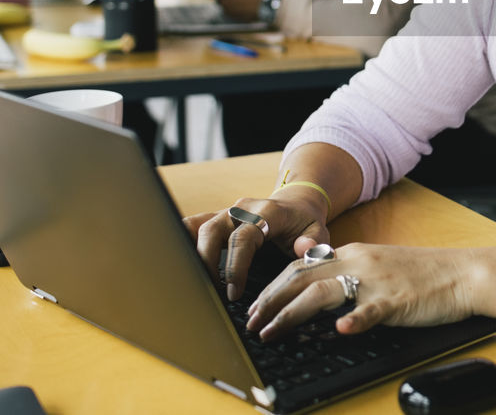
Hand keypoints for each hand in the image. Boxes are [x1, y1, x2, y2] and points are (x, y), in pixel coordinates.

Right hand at [184, 188, 331, 300]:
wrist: (297, 203)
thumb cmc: (305, 223)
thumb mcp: (318, 231)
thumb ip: (315, 243)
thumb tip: (304, 250)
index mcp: (267, 212)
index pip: (243, 238)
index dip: (235, 266)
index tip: (233, 292)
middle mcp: (242, 209)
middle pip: (213, 230)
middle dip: (206, 262)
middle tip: (210, 292)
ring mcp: (226, 212)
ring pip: (197, 226)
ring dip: (190, 253)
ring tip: (190, 282)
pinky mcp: (217, 219)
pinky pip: (193, 225)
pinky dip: (182, 241)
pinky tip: (177, 264)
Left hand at [245, 244, 477, 339]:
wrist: (463, 273)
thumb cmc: (423, 274)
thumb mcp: (378, 264)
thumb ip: (347, 270)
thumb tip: (313, 282)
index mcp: (353, 253)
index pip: (300, 266)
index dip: (272, 286)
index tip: (255, 306)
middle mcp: (359, 262)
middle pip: (302, 278)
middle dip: (270, 301)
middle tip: (251, 323)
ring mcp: (377, 281)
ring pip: (323, 293)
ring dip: (291, 314)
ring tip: (271, 333)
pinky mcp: (397, 300)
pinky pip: (371, 309)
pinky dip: (354, 320)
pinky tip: (340, 331)